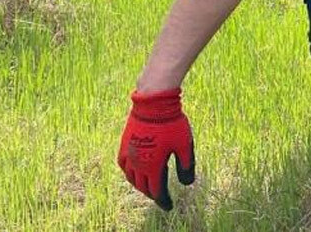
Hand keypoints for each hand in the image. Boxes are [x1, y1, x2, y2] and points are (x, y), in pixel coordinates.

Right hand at [117, 88, 194, 210]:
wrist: (153, 104)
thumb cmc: (171, 123)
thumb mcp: (184, 145)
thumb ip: (186, 165)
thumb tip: (187, 184)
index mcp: (152, 166)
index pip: (157, 190)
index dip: (163, 200)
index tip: (169, 206)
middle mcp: (138, 163)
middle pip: (143, 186)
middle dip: (152, 194)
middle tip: (161, 197)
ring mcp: (129, 154)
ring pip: (131, 177)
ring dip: (139, 185)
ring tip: (148, 186)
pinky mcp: (124, 143)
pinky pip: (123, 165)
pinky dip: (128, 172)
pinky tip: (132, 171)